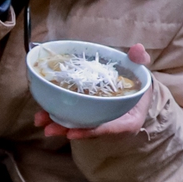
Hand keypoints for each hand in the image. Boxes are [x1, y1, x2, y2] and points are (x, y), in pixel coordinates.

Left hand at [33, 43, 154, 139]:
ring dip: (57, 124)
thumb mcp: (142, 72)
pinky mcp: (88, 115)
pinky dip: (58, 114)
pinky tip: (42, 113)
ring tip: (39, 120)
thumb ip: (139, 61)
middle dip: (67, 129)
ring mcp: (98, 120)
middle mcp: (111, 124)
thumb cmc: (139, 83)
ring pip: (77, 124)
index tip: (72, 133)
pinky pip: (73, 117)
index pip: (109, 128)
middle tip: (48, 128)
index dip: (91, 131)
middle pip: (87, 129)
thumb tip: (137, 48)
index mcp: (128, 120)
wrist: (137, 90)